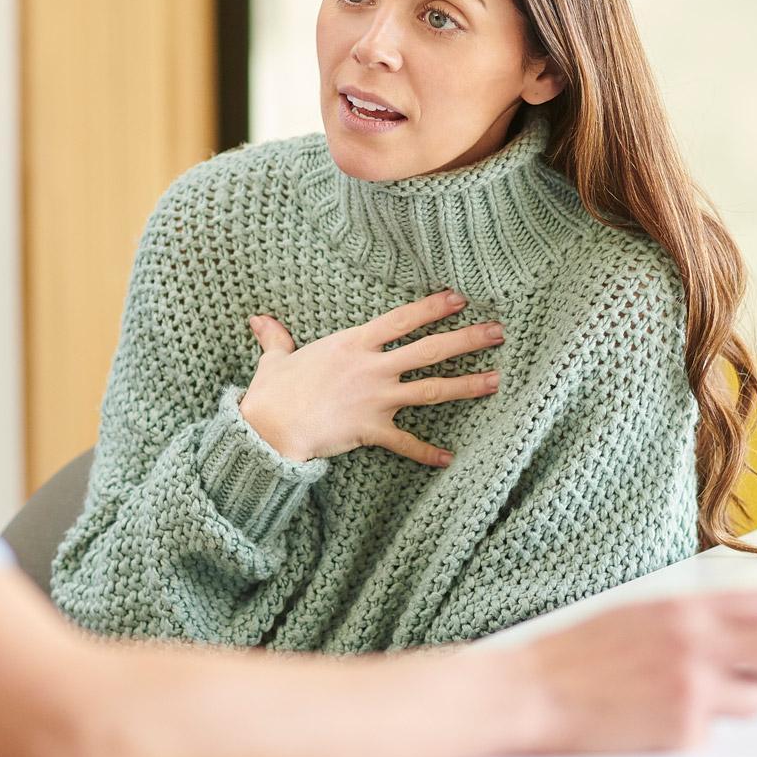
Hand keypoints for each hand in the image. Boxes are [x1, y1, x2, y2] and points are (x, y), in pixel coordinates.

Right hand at [236, 291, 502, 465]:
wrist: (270, 427)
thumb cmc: (272, 392)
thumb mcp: (274, 359)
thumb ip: (275, 338)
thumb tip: (258, 321)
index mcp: (352, 344)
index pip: (402, 319)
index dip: (433, 307)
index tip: (460, 298)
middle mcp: (372, 368)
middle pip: (430, 349)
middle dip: (466, 339)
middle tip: (497, 332)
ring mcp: (376, 399)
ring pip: (431, 389)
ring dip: (466, 385)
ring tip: (496, 380)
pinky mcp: (373, 430)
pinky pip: (406, 443)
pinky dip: (426, 452)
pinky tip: (447, 458)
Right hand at [510, 591, 756, 753]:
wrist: (531, 694)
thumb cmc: (572, 658)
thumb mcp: (635, 615)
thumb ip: (690, 620)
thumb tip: (738, 630)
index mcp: (683, 609)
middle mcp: (696, 644)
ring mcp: (693, 689)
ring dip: (734, 706)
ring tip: (689, 702)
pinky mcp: (684, 732)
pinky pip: (715, 737)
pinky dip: (693, 735)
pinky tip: (656, 723)